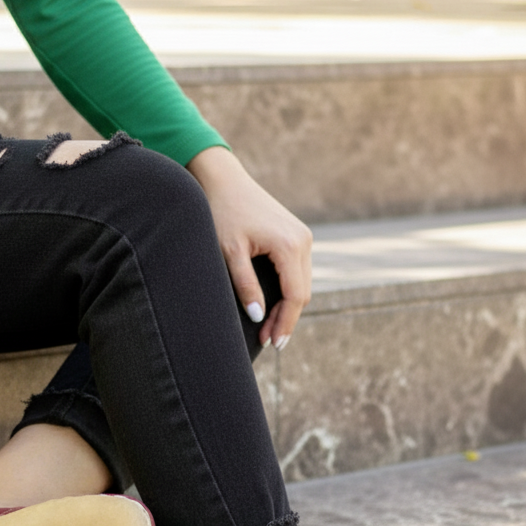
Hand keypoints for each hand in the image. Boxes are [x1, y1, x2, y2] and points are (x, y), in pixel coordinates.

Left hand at [187, 147, 311, 348]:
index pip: (295, 296)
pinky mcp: (295, 235)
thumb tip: (258, 317)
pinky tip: (271, 304)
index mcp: (290, 245)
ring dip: (287, 306)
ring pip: (301, 283)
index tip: (273, 344)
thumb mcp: (230, 253)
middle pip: (302, 292)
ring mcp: (301, 236)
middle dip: (286, 319)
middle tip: (268, 341)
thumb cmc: (223, 213)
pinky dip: (287, 290)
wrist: (224, 181)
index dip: (285, 323)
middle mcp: (302, 240)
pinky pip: (297, 271)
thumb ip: (245, 285)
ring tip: (267, 328)